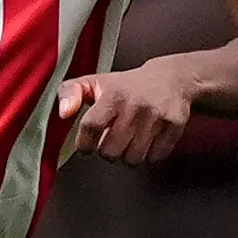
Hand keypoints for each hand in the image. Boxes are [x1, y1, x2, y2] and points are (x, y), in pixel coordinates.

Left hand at [54, 61, 195, 165]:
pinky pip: (155, 157)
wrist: (172, 78)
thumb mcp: (95, 82)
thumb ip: (69, 92)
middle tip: (110, 142)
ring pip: (132, 159)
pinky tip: (146, 140)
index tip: (85, 146)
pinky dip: (148, 155)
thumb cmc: (127, 86)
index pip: (90, 126)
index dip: (84, 143)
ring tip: (128, 141)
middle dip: (106, 152)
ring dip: (127, 156)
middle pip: (110, 151)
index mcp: (113, 95)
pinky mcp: (175, 126)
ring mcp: (157, 116)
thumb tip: (63, 113)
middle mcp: (136, 105)